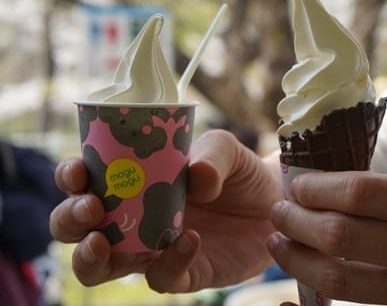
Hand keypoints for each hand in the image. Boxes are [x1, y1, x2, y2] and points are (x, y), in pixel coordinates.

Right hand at [50, 129, 282, 291]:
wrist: (275, 201)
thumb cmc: (239, 171)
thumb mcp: (225, 149)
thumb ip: (211, 155)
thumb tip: (196, 179)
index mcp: (132, 182)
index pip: (84, 181)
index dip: (70, 177)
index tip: (78, 171)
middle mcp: (132, 219)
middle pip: (76, 229)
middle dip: (69, 220)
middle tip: (91, 208)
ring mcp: (152, 249)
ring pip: (100, 267)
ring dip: (89, 258)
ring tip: (103, 241)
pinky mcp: (182, 272)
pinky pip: (161, 278)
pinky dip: (169, 262)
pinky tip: (189, 239)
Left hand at [268, 160, 386, 304]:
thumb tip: (334, 189)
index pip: (362, 194)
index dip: (317, 188)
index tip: (297, 183)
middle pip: (345, 238)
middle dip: (299, 222)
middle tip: (279, 210)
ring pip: (346, 282)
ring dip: (302, 260)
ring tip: (280, 242)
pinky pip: (363, 303)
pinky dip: (328, 286)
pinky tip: (311, 268)